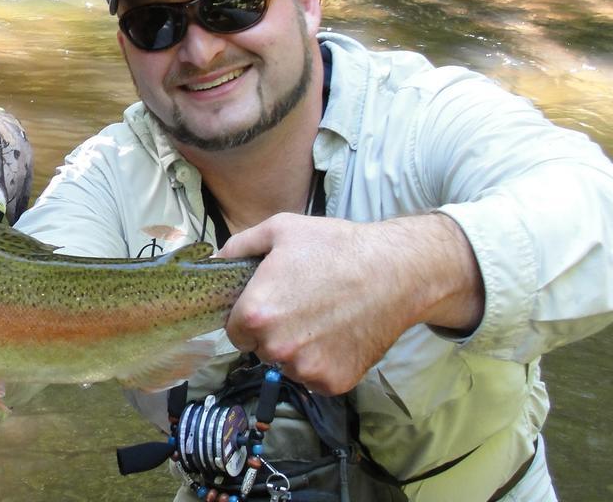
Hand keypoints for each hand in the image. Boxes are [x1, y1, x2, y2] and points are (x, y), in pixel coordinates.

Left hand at [219, 212, 481, 395]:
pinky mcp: (333, 383)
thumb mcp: (280, 230)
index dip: (250, 316)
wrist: (396, 271)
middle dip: (273, 331)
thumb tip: (215, 260)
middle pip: (260, 348)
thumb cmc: (336, 246)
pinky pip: (315, 377)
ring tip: (324, 317)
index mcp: (254, 314)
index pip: (234, 330)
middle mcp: (275, 348)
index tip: (270, 304)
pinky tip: (339, 334)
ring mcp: (305, 369)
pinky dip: (324, 362)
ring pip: (287, 364)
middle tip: (302, 306)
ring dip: (298, 349)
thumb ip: (239, 246)